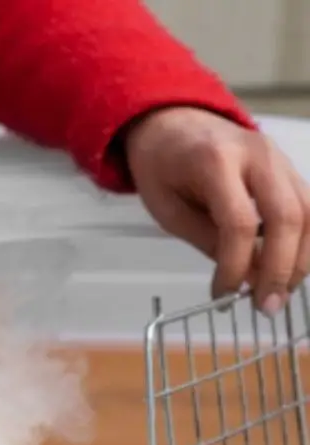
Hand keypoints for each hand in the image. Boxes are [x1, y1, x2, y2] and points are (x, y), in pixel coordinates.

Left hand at [123, 106, 309, 311]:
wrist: (175, 123)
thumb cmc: (163, 166)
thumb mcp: (167, 207)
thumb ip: (207, 240)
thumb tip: (245, 279)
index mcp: (216, 161)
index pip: (239, 222)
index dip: (236, 265)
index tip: (223, 296)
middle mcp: (258, 155)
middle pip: (287, 216)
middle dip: (281, 268)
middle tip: (267, 306)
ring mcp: (280, 159)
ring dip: (301, 259)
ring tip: (280, 293)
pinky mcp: (290, 169)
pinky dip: (307, 241)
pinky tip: (292, 268)